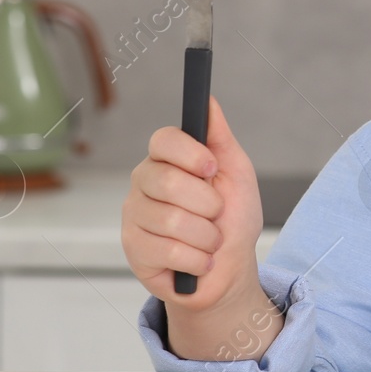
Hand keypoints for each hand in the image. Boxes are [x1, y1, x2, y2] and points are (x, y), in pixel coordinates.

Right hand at [121, 96, 263, 313]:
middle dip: (207, 203)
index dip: (190, 154)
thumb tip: (208, 102)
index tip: (212, 168)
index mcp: (167, 161)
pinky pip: (169, 251)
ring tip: (210, 240)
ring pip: (172, 220)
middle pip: (168, 181)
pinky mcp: (133, 250)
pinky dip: (198, 260)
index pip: (163, 140)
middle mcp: (143, 184)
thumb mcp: (236, 174)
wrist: (229, 269)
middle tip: (216, 213)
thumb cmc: (233, 219)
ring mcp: (134, 217)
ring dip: (207, 236)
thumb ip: (220, 138)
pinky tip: (199, 261)